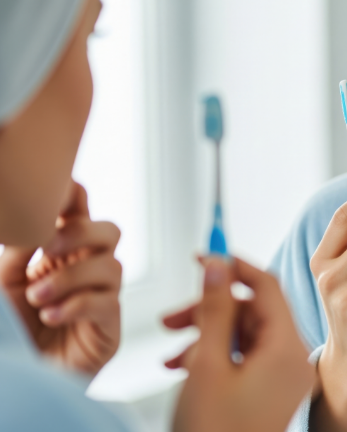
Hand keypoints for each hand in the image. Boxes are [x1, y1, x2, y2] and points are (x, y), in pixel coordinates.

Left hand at [0, 181, 120, 377]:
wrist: (17, 376)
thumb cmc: (10, 332)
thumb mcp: (4, 283)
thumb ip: (20, 249)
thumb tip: (35, 221)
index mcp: (63, 253)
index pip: (79, 212)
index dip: (73, 196)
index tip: (51, 195)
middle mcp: (87, 270)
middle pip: (110, 231)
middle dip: (80, 234)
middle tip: (46, 249)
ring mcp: (103, 297)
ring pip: (112, 266)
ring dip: (70, 278)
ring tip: (36, 298)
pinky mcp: (110, 327)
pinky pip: (107, 303)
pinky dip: (76, 305)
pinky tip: (50, 316)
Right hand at [164, 256, 313, 431]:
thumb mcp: (208, 363)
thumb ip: (215, 308)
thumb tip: (217, 263)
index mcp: (288, 348)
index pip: (267, 285)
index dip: (232, 266)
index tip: (202, 255)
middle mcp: (293, 360)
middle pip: (253, 311)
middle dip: (210, 309)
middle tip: (171, 318)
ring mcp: (283, 379)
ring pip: (245, 335)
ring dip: (206, 335)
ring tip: (171, 352)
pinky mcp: (271, 394)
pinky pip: (246, 359)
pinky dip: (215, 356)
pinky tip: (182, 366)